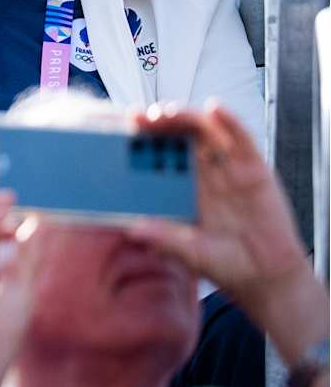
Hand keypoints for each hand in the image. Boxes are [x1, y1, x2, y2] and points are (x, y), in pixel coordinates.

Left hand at [128, 102, 309, 319]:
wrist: (268, 277)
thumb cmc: (227, 264)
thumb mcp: (191, 252)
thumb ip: (166, 238)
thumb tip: (133, 230)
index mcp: (182, 187)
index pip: (157, 156)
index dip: (140, 142)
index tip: (118, 132)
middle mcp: (203, 172)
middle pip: (177, 136)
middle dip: (157, 123)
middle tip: (137, 117)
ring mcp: (228, 168)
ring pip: (204, 130)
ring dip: (184, 116)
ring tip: (165, 113)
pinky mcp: (255, 168)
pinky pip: (242, 139)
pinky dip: (230, 121)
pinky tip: (216, 108)